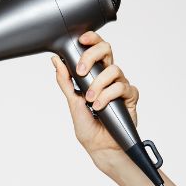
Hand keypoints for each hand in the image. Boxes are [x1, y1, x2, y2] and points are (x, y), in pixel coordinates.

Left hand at [50, 31, 139, 161]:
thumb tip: (56, 61)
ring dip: (98, 85)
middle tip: (80, 71)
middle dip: (91, 56)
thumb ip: (65, 81)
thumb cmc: (88, 126)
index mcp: (95, 74)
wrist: (100, 147)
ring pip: (113, 70)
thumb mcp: (72, 102)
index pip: (95, 49)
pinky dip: (108, 96)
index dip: (91, 39)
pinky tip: (100, 107)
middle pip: (106, 50)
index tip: (80, 40)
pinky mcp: (130, 96)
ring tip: (90, 100)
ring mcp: (120, 85)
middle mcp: (108, 76)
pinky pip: (121, 87)